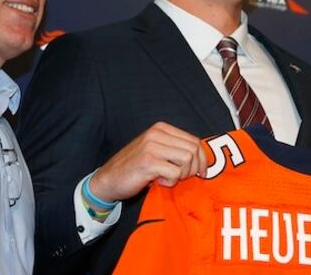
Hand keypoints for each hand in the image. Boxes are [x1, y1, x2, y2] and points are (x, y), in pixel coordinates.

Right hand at [87, 122, 206, 202]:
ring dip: (181, 175)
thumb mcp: (156, 150)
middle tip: (181, 178)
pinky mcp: (149, 162)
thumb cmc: (135, 167)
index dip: (202, 159)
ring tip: (166, 177)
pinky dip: (170, 181)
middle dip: (193, 168)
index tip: (201, 172)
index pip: (194, 141)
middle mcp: (156, 133)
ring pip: (187, 160)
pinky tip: (157, 181)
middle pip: (193, 150)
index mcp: (161, 128)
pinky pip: (175, 173)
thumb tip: (202, 157)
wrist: (108, 179)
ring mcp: (152, 146)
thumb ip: (175, 148)